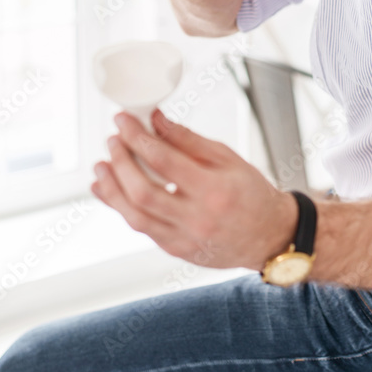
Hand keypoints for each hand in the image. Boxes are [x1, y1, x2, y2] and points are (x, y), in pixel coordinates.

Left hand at [91, 108, 297, 269]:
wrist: (270, 236)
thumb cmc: (252, 193)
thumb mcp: (227, 157)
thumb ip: (188, 139)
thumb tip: (156, 120)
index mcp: (214, 189)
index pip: (164, 160)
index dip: (137, 137)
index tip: (124, 121)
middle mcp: (197, 218)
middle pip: (143, 190)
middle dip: (121, 161)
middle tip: (112, 140)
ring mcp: (185, 239)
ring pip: (135, 215)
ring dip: (113, 188)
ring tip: (101, 165)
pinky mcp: (176, 250)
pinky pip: (141, 229)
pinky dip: (121, 208)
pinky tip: (110, 191)